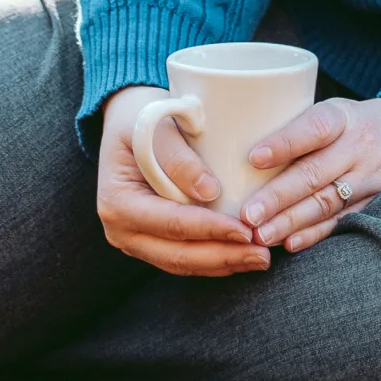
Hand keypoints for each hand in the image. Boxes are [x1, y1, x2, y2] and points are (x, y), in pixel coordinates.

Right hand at [96, 84, 269, 276]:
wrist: (127, 120)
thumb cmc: (143, 116)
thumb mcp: (156, 124)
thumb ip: (179, 158)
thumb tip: (209, 193)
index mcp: (118, 201)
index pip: (171, 223)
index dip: (210, 230)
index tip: (246, 230)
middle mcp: (120, 229)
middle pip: (177, 254)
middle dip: (223, 257)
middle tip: (262, 255)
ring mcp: (133, 240)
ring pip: (181, 263)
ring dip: (222, 264)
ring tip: (259, 259)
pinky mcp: (149, 242)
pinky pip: (182, 258)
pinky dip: (212, 261)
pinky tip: (240, 256)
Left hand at [241, 96, 380, 254]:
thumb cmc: (357, 124)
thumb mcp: (335, 112)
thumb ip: (296, 129)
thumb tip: (234, 153)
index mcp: (342, 117)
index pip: (313, 127)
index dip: (285, 142)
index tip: (254, 158)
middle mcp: (358, 146)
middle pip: (314, 173)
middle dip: (278, 197)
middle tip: (248, 215)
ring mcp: (370, 178)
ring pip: (327, 202)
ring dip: (291, 221)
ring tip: (261, 235)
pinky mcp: (378, 203)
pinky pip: (344, 221)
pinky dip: (317, 234)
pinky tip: (292, 244)